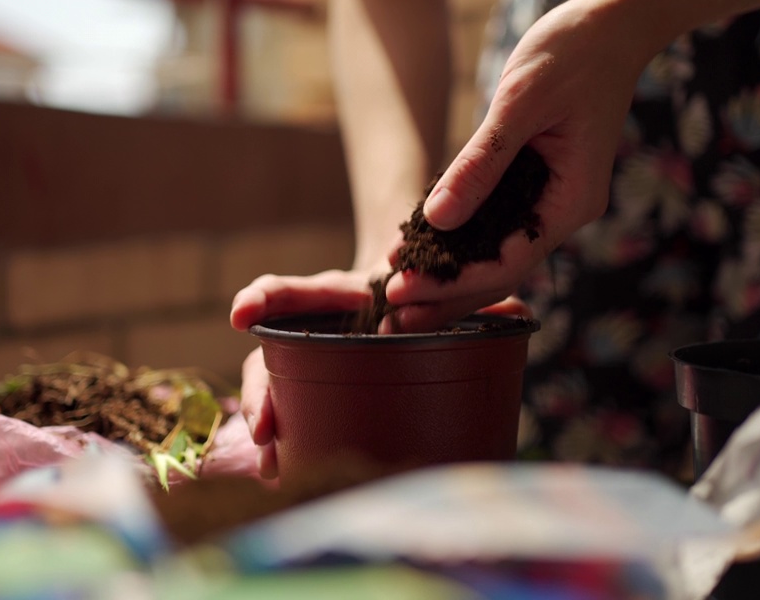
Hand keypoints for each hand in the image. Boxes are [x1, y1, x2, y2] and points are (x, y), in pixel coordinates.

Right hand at [231, 270, 531, 478]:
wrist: (410, 296)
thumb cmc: (427, 290)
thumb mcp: (450, 288)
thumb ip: (479, 299)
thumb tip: (519, 315)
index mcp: (344, 296)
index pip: (298, 293)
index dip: (267, 299)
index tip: (240, 314)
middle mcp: (315, 327)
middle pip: (273, 353)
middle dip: (264, 389)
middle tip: (265, 426)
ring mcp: (309, 359)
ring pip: (273, 387)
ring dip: (268, 423)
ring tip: (272, 461)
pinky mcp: (314, 390)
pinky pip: (290, 413)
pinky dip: (282, 442)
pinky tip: (279, 472)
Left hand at [385, 0, 671, 325]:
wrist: (612, 22)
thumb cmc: (573, 52)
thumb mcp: (521, 102)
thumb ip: (480, 163)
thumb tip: (438, 219)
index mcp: (571, 201)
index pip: (506, 262)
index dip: (451, 283)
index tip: (402, 290)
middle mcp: (564, 210)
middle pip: (500, 271)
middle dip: (446, 295)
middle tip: (389, 312)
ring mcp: (551, 198)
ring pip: (496, 252)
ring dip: (449, 275)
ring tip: (397, 296)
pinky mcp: (536, 182)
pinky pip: (496, 224)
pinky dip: (460, 240)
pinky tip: (421, 252)